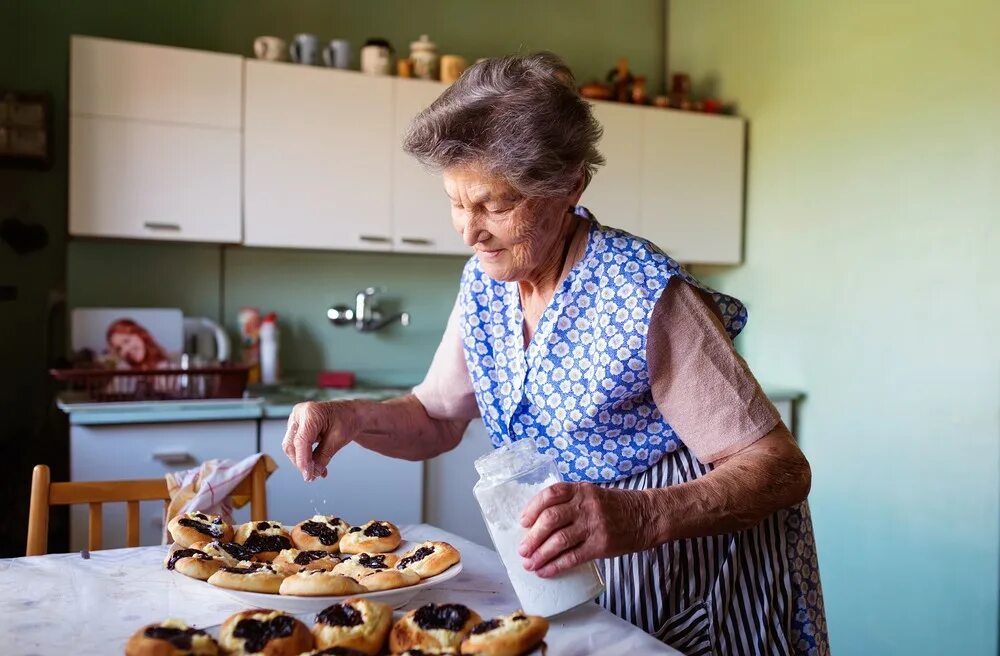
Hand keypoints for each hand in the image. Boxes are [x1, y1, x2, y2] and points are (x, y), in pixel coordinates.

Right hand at [281, 401, 361, 481]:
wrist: (351, 413)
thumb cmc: (347, 420)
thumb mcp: (338, 439)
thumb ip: (324, 456)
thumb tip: (313, 472)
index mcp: (310, 412)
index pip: (301, 441)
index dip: (303, 461)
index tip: (308, 475)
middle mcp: (299, 414)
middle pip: (291, 444)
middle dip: (301, 462)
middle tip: (313, 476)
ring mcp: (296, 420)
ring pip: (292, 446)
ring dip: (303, 461)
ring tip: (318, 472)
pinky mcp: (297, 427)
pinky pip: (296, 445)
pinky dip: (305, 456)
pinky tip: (316, 465)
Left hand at [517, 482, 654, 577]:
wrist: (647, 516)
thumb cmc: (616, 507)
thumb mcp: (592, 494)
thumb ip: (570, 502)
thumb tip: (539, 523)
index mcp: (581, 490)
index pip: (550, 494)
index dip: (532, 508)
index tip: (523, 522)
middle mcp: (586, 506)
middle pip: (550, 519)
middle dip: (532, 537)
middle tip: (522, 550)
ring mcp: (594, 525)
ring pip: (559, 541)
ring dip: (540, 554)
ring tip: (530, 564)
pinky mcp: (601, 545)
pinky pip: (573, 557)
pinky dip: (556, 566)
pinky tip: (546, 571)